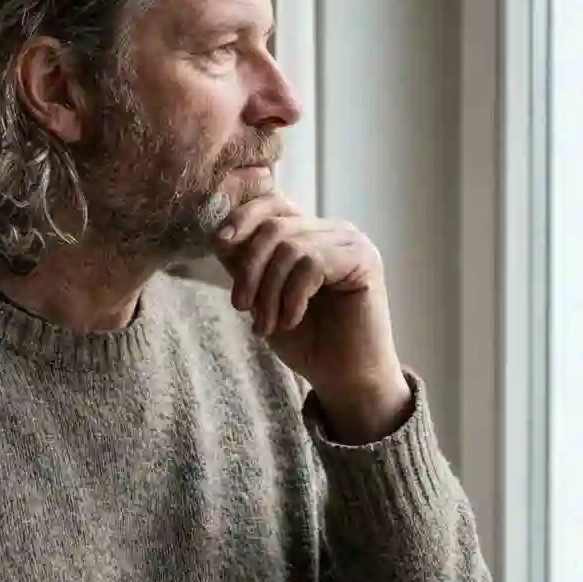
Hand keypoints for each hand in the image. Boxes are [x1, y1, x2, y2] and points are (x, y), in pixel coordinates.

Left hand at [214, 194, 411, 439]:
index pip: (272, 204)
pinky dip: (292, 296)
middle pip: (274, 226)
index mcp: (309, 232)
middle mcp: (332, 230)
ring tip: (266, 325)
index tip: (220, 244)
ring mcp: (351, 242)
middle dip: (249, 270)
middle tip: (241, 307)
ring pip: (289, 247)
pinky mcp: (364, 260)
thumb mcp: (262, 297)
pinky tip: (291, 320)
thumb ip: (245, 264)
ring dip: (269, 291)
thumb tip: (219, 236)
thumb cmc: (305, 340)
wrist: (343, 378)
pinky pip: (311, 263)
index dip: (242, 217)